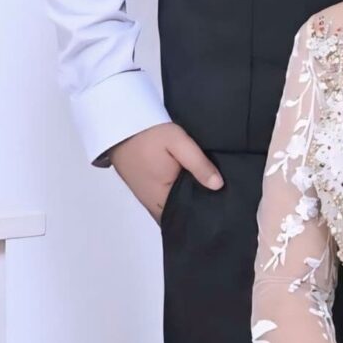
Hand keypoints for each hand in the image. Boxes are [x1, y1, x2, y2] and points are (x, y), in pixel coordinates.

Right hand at [108, 120, 223, 222]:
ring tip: (213, 195)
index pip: (184, 220)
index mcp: (160, 199)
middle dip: (197, 210)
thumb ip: (198, 164)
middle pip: (178, 215)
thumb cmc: (149, 133)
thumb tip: (218, 186)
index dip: (201, 217)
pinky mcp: (145, 188)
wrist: (120, 122)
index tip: (221, 212)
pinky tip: (193, 186)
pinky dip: (178, 195)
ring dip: (188, 202)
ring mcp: (147, 197)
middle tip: (222, 202)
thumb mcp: (178, 142)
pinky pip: (165, 199)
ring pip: (172, 208)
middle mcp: (152, 204)